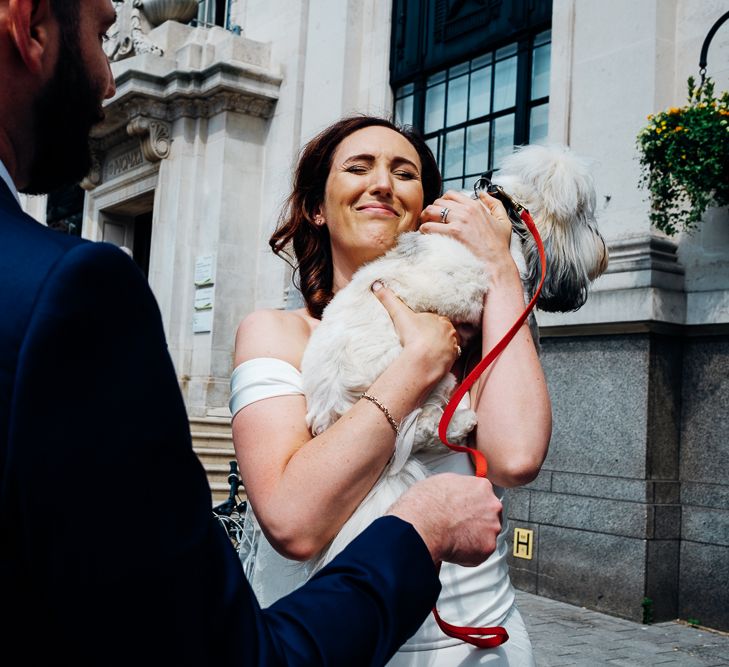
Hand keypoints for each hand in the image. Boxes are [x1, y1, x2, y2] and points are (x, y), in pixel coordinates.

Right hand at [371, 281, 458, 382]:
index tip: (424, 325)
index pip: (438, 318)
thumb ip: (389, 299)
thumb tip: (377, 285)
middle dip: (439, 333)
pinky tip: (436, 360)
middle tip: (427, 339)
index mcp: (440, 319)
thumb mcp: (399, 315)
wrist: (424, 359)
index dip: (431, 321)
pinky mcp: (452, 359)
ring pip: (450, 343)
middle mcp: (449, 331)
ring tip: (432, 350)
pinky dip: (445, 358)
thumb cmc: (414, 336)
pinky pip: (450, 357)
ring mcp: (452, 346)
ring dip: (443, 346)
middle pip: (445, 330)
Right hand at [387, 473, 501, 565]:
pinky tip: (454, 547)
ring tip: (453, 538)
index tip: (464, 510)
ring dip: (473, 538)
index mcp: (481, 487)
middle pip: (489, 515)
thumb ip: (457, 487)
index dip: (472, 504)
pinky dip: (469, 554)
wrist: (423, 525)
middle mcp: (492, 505)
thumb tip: (454, 492)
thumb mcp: (441, 482)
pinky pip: (480, 553)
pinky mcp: (487, 547)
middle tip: (458, 525)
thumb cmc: (426, 504)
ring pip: (486, 535)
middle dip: (476, 522)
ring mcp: (492, 527)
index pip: (484, 496)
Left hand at [419, 191, 512, 271]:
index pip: (451, 195)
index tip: (440, 209)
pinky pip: (431, 226)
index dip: (442, 200)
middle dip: (432, 209)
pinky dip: (424, 229)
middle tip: (429, 218)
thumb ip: (494, 204)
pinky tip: (425, 233)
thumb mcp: (503, 220)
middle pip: (439, 202)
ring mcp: (459, 220)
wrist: (496, 260)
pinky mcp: (453, 232)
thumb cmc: (499, 244)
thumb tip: (483, 194)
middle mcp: (466, 210)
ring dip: (425, 217)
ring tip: (424, 224)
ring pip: (432, 211)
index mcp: (475, 205)